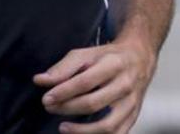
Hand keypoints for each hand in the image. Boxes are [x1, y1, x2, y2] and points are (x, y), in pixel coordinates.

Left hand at [33, 38, 155, 132]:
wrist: (140, 58)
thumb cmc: (109, 56)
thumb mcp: (87, 54)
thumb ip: (63, 67)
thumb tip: (40, 80)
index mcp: (113, 64)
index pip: (85, 82)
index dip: (63, 92)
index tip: (46, 98)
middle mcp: (125, 84)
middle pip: (93, 103)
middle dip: (66, 108)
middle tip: (49, 107)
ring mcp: (131, 103)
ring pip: (107, 125)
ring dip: (81, 130)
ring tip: (63, 127)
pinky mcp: (134, 116)